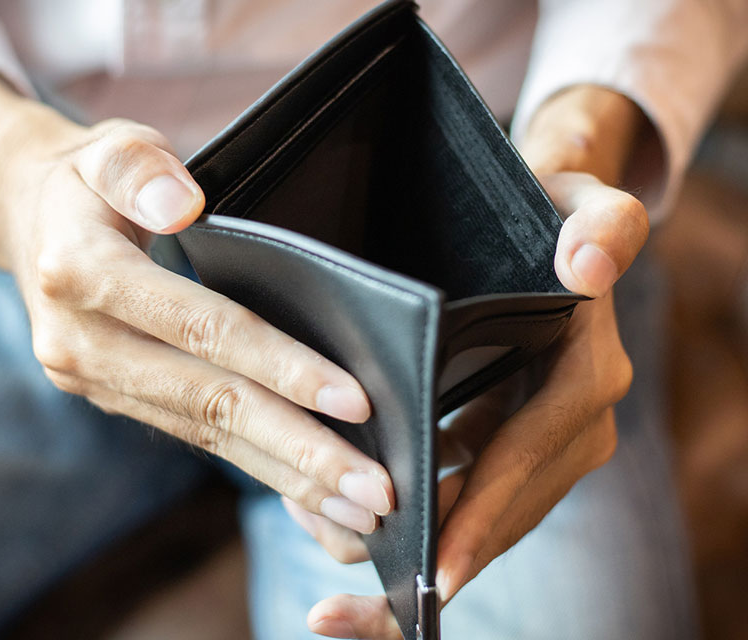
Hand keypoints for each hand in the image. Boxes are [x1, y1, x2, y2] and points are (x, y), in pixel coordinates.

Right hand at [0, 65, 395, 532]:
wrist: (25, 221)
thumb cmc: (87, 180)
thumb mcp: (109, 148)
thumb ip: (142, 170)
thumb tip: (183, 207)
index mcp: (81, 274)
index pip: (201, 328)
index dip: (279, 365)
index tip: (353, 401)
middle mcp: (82, 341)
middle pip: (210, 402)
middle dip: (299, 449)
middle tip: (375, 491)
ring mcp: (93, 380)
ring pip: (205, 435)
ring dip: (287, 475)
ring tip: (358, 511)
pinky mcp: (113, 397)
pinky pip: (192, 437)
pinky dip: (255, 466)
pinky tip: (307, 495)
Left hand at [280, 87, 651, 637]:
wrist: (553, 232)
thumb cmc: (555, 216)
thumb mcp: (580, 206)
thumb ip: (597, 228)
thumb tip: (588, 268)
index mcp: (583, 381)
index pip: (526, 458)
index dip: (482, 514)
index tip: (432, 571)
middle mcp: (570, 429)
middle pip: (500, 518)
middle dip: (430, 570)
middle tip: (345, 617)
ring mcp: (539, 449)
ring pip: (479, 528)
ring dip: (411, 568)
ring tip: (335, 609)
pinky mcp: (505, 454)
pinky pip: (465, 508)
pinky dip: (418, 536)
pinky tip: (353, 551)